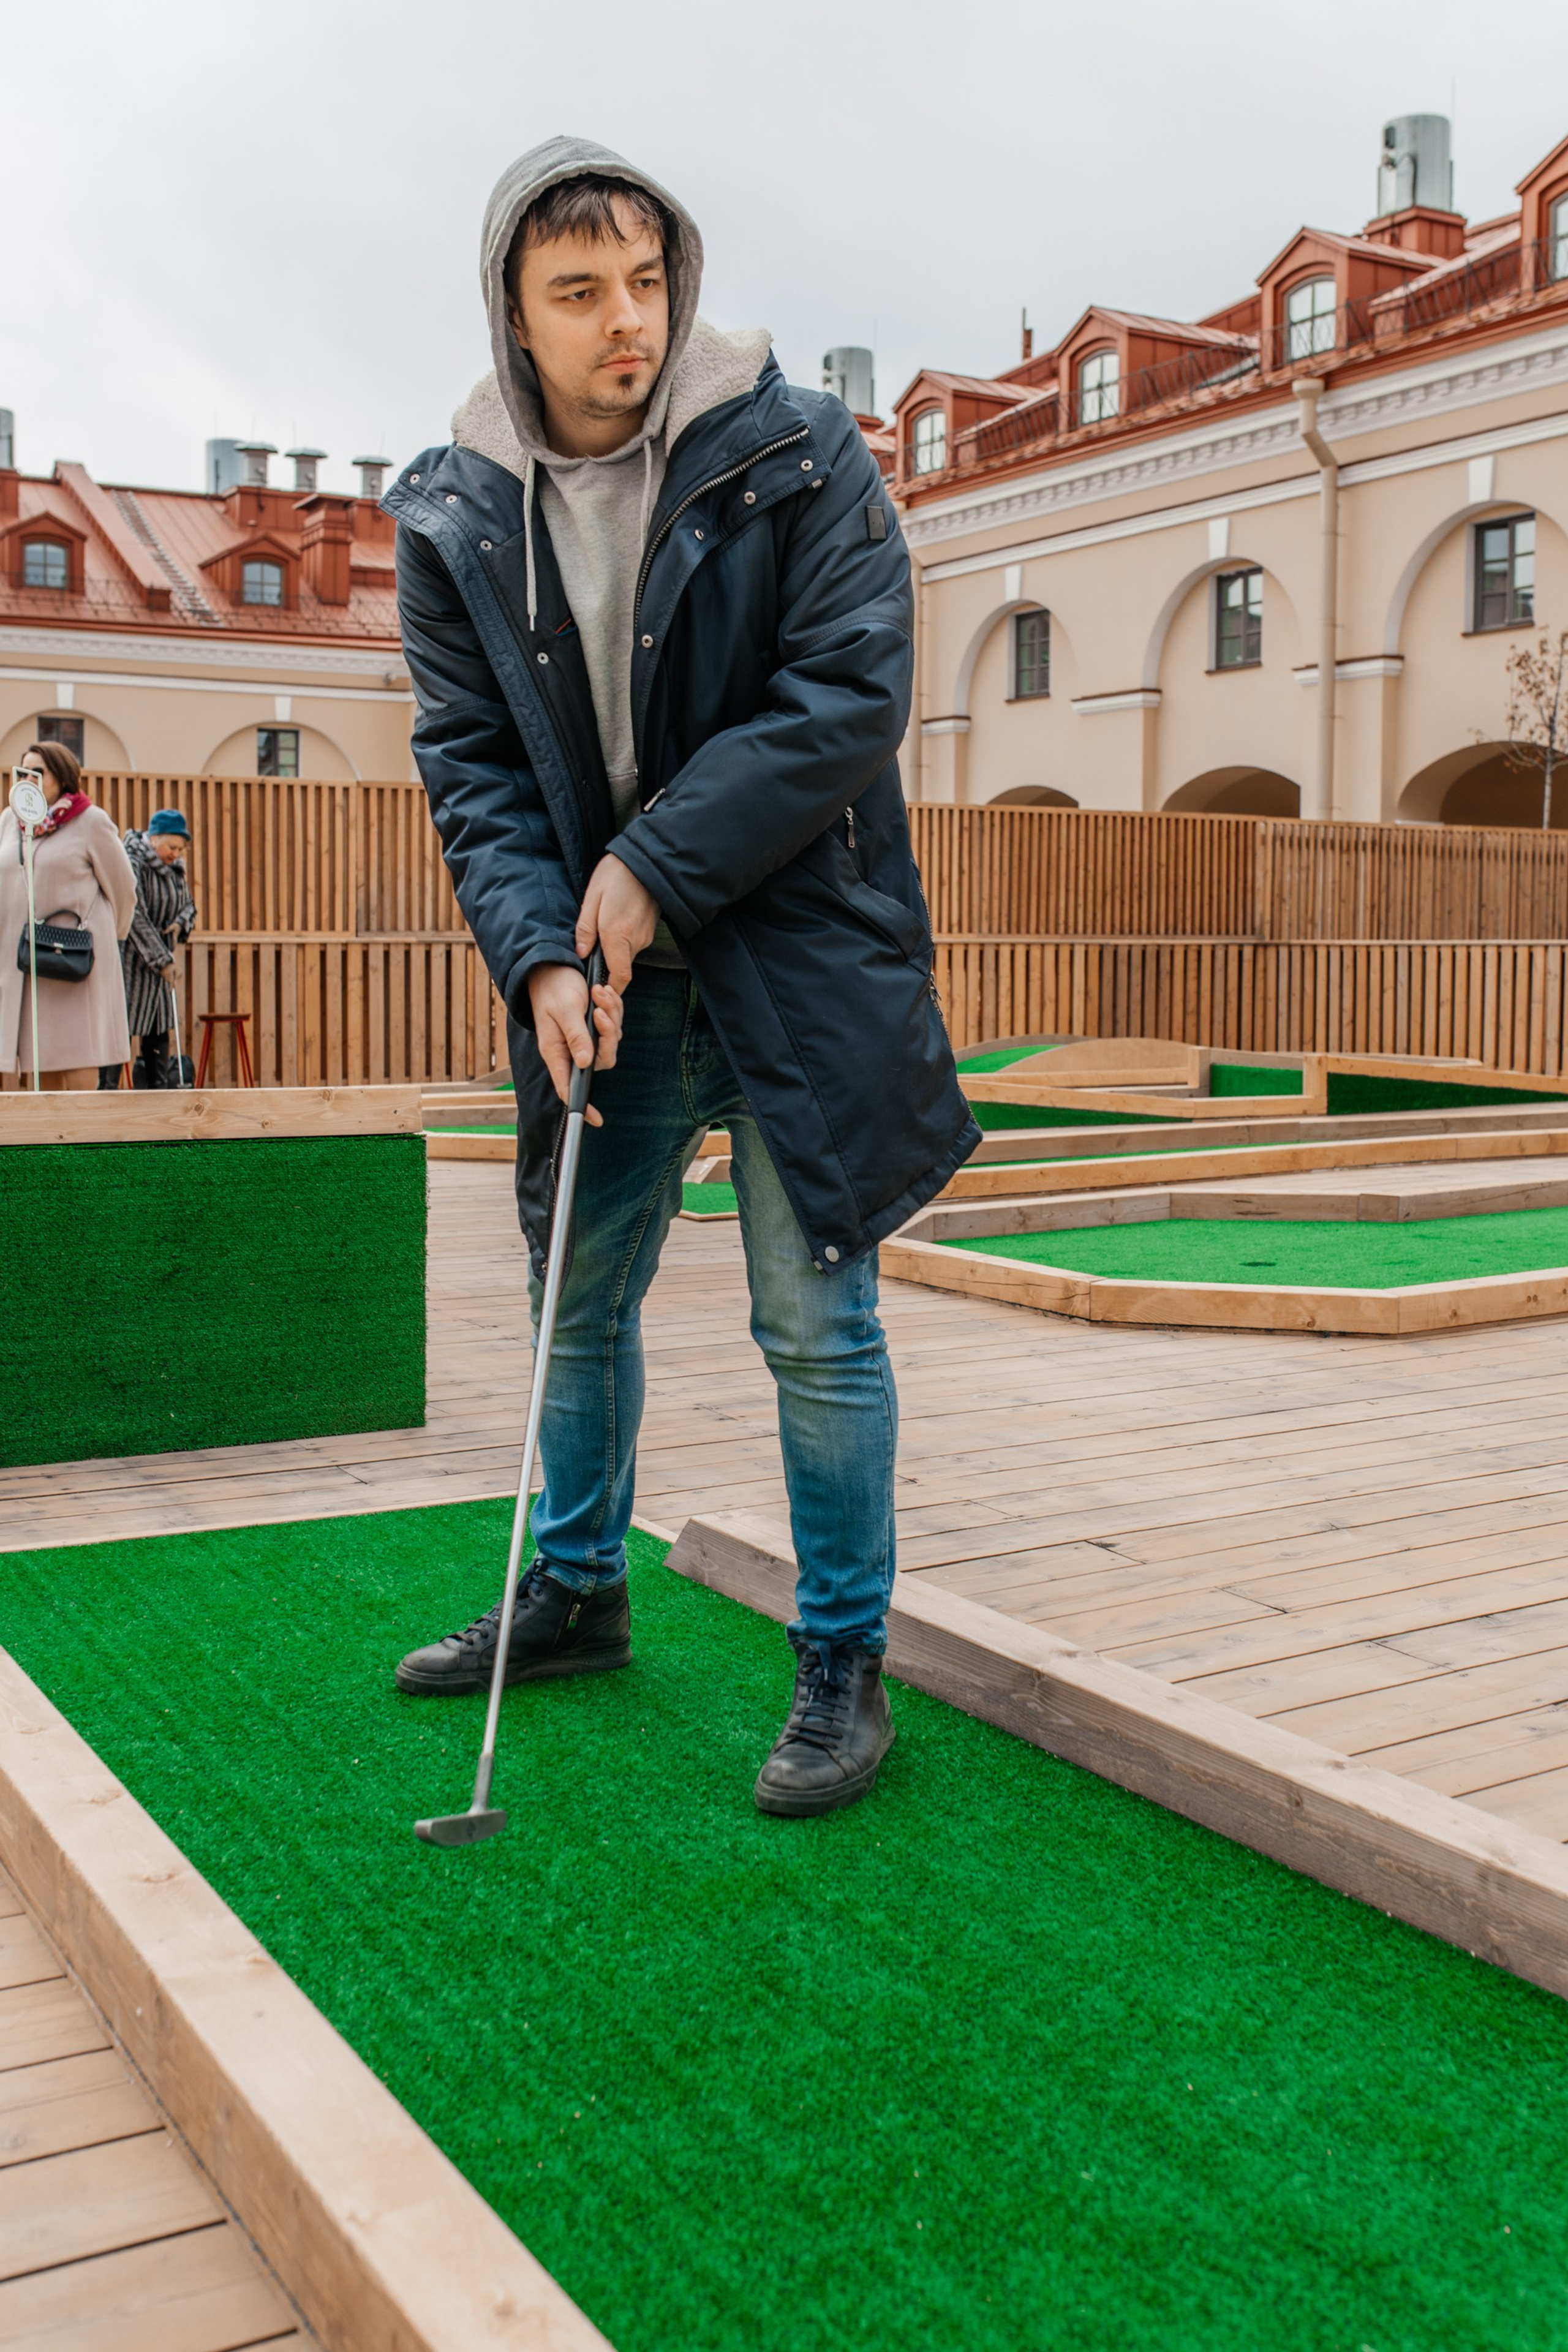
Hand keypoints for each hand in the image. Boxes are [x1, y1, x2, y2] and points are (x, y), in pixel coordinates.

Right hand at [527, 962, 623, 1125]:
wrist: (553, 967)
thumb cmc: (553, 989)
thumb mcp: (564, 1010)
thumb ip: (576, 1036)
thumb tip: (585, 1063)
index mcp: (556, 1051)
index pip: (568, 1086)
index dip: (581, 1104)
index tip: (595, 1120)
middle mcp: (571, 1050)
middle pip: (601, 1060)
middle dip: (607, 1036)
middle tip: (599, 1011)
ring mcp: (584, 1039)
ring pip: (611, 1041)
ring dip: (611, 1017)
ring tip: (599, 993)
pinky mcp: (595, 1027)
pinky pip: (614, 1026)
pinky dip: (613, 1010)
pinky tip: (603, 993)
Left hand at [574, 854, 659, 995]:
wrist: (645, 860)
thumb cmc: (616, 876)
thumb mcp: (592, 899)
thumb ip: (585, 930)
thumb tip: (580, 953)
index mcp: (618, 936)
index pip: (619, 977)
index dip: (610, 990)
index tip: (598, 991)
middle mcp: (636, 940)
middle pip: (620, 966)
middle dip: (606, 965)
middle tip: (590, 952)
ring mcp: (646, 935)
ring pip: (626, 953)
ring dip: (613, 949)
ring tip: (601, 929)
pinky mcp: (649, 928)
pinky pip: (633, 942)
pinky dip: (622, 939)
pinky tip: (614, 921)